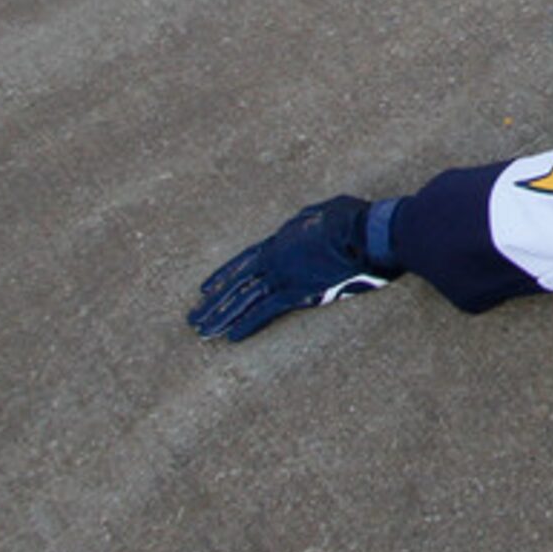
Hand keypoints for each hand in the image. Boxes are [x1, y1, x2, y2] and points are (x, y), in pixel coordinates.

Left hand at [187, 195, 397, 341]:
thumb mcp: (321, 214)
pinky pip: (266, 310)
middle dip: (213, 303)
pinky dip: (248, 324)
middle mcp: (274, 258)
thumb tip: (306, 225)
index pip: (243, 263)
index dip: (223, 277)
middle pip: (236, 284)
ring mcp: (282, 274)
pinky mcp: (296, 290)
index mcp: (279, 241)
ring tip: (202, 330)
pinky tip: (230, 337)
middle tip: (193, 318)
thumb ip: (307, 223)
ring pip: (244, 298)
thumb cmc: (349, 219)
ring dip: (221, 316)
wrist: (360, 230)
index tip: (205, 290)